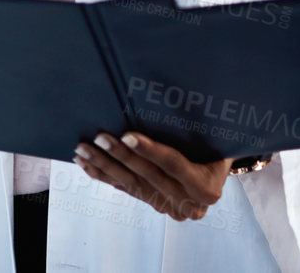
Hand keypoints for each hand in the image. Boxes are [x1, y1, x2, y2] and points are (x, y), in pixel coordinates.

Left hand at [73, 132, 229, 220]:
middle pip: (149, 177)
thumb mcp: (215, 138)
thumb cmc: (216, 145)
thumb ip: (196, 127)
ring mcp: (169, 207)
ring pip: (132, 186)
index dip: (150, 150)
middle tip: (99, 138)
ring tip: (82, 150)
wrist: (217, 170)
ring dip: (104, 167)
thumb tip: (170, 92)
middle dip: (121, 157)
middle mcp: (189, 204)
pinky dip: (103, 176)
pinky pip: (124, 190)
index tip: (127, 135)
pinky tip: (85, 164)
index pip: (174, 165)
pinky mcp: (153, 204)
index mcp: (207, 188)